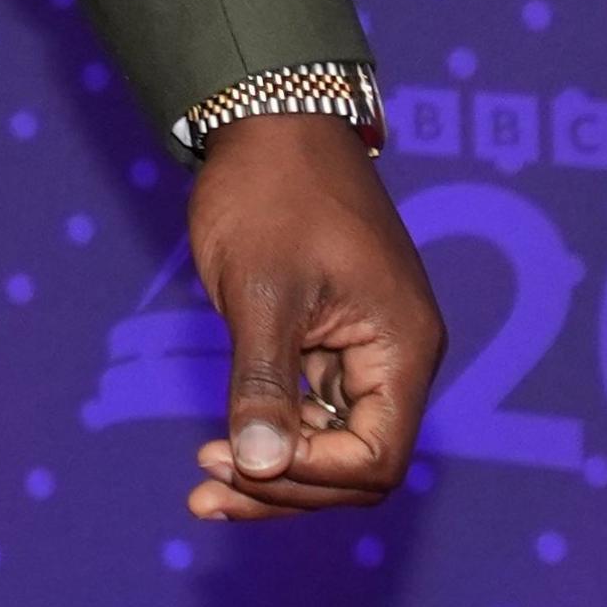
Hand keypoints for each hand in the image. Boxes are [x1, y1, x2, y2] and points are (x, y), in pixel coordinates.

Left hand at [184, 114, 444, 519]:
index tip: (240, 460)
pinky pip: (309, 408)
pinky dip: (269, 432)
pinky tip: (220, 451)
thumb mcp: (261, 290)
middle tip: (205, 490)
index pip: (375, 457)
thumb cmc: (270, 190)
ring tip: (203, 487)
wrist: (264, 116)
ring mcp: (362, 349)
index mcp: (402, 348)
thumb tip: (261, 468)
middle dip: (283, 485)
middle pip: (354, 462)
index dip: (311, 476)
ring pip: (328, 442)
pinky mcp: (328, 338)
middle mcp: (395, 358)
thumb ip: (262, 382)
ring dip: (271, 469)